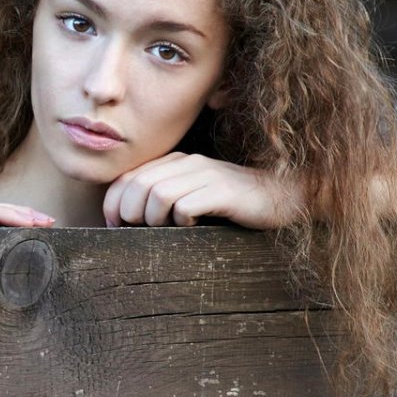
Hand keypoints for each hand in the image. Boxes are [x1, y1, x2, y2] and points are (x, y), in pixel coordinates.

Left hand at [102, 152, 299, 229]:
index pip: (126, 178)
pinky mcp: (223, 191)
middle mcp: (187, 163)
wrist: (284, 195)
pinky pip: (186, 205)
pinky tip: (191, 227)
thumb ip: (163, 200)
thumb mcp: (192, 197)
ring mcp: (206, 175)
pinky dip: (181, 220)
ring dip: (153, 219)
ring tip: (166, 230)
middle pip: (137, 186)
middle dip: (129, 214)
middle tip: (139, 232)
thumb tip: (125, 222)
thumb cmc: (233, 205)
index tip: (117, 228)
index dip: (113, 205)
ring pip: (157, 194)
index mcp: (174, 163)